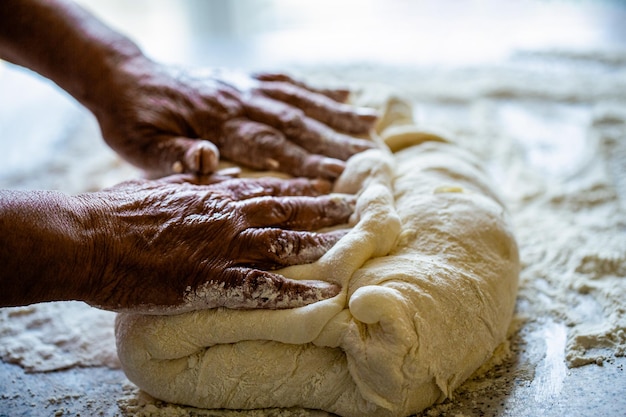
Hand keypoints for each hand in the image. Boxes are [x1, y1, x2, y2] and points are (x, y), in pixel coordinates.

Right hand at [80, 174, 353, 312]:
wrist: (86, 236)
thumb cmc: (115, 211)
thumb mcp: (158, 181)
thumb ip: (191, 176)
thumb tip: (212, 164)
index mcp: (213, 193)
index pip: (267, 187)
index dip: (300, 186)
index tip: (327, 184)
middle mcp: (227, 215)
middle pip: (287, 210)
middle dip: (325, 208)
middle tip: (357, 207)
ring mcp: (223, 246)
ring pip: (285, 243)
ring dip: (322, 243)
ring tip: (353, 242)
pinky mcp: (212, 280)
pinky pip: (264, 287)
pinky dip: (297, 291)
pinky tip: (325, 293)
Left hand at [93, 59, 377, 179]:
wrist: (124, 77)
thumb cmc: (132, 120)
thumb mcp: (139, 146)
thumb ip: (174, 155)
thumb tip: (209, 159)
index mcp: (214, 122)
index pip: (266, 144)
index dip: (302, 160)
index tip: (337, 173)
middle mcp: (237, 100)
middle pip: (293, 121)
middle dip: (334, 140)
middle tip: (371, 156)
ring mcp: (245, 86)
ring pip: (298, 100)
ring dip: (336, 113)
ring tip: (372, 124)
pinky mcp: (246, 79)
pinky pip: (288, 82)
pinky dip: (319, 90)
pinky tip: (346, 96)